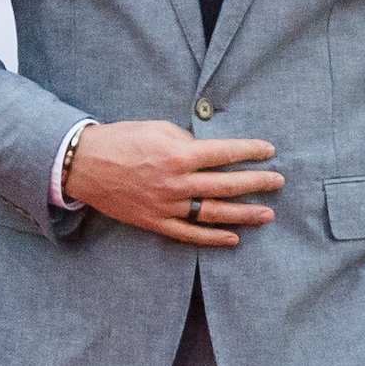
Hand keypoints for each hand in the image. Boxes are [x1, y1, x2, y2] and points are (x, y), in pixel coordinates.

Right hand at [62, 120, 283, 246]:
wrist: (86, 164)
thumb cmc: (121, 139)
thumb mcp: (156, 127)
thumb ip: (185, 140)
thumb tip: (206, 152)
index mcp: (178, 154)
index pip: (223, 153)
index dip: (250, 151)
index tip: (269, 150)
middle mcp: (177, 182)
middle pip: (226, 185)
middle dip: (257, 182)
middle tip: (278, 181)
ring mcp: (167, 206)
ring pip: (214, 213)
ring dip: (244, 214)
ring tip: (267, 213)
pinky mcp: (156, 222)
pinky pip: (190, 234)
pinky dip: (213, 238)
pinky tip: (233, 238)